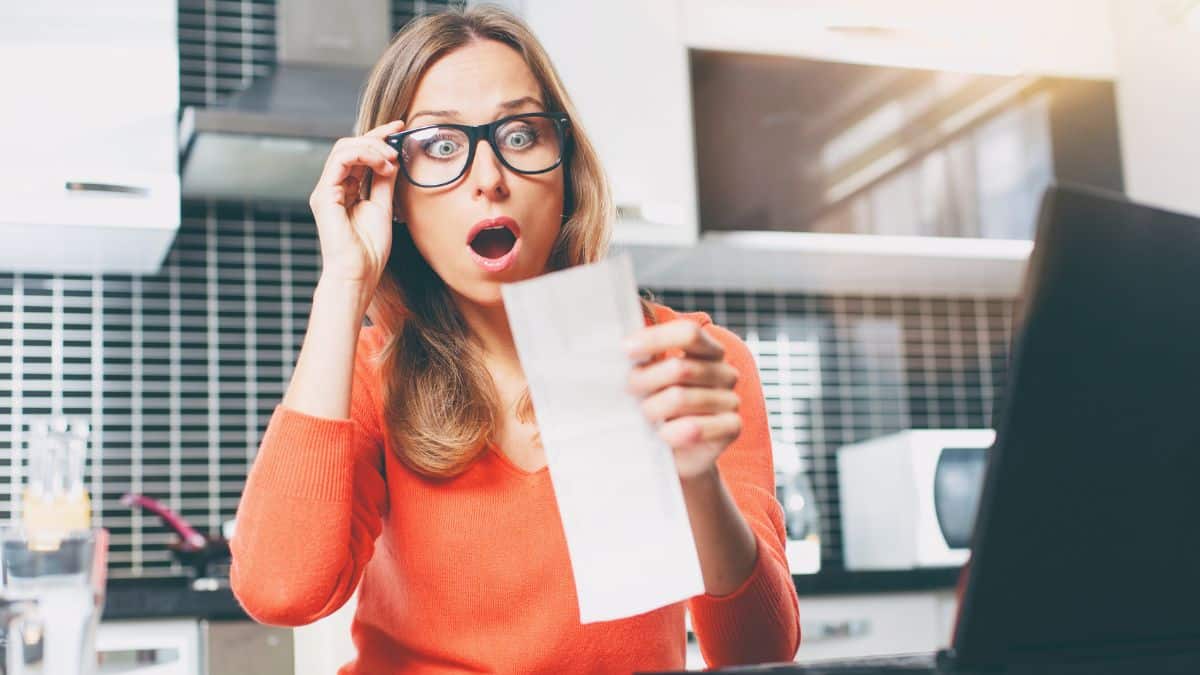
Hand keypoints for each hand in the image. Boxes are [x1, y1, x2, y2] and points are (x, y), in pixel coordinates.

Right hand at [308, 119, 406, 289]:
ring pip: (344, 147)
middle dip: (377, 139)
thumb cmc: (370, 249)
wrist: (359, 273)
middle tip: (398, 145)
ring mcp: (326, 189)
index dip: (378, 137)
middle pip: (350, 145)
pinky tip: (382, 164)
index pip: (358, 153)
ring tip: (391, 160)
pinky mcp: (324, 194)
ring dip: (372, 147)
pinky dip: (364, 155)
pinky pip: (341, 160)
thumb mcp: (384, 206)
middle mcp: (333, 187)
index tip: (400, 128)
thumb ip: (385, 181)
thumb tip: (393, 158)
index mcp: (345, 189)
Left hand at [625, 320, 741, 480]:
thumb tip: (622, 347)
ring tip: (644, 418)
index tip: (626, 349)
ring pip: (681, 397)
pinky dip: (673, 433)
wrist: (674, 456)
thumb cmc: (658, 411)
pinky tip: (663, 436)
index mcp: (706, 351)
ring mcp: (731, 399)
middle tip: (627, 391)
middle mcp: (723, 371)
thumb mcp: (648, 382)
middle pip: (680, 368)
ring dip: (653, 409)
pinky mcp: (732, 426)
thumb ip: (643, 362)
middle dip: (644, 380)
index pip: (688, 334)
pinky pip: (697, 426)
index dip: (656, 339)